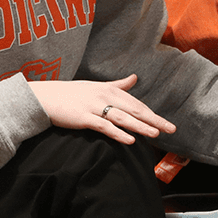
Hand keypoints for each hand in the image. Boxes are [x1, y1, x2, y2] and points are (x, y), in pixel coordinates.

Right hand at [28, 74, 175, 144]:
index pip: (137, 104)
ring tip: (156, 134)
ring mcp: (94, 107)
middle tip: (171, 129)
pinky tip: (129, 140)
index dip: (153, 114)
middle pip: (135, 110)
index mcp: (111, 89)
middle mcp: (105, 96)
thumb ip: (118, 85)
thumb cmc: (72, 92)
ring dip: (140, 126)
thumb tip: (135, 78)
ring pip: (122, 117)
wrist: (45, 97)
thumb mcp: (97, 86)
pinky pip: (104, 126)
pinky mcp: (83, 118)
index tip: (168, 123)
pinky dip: (117, 133)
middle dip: (154, 120)